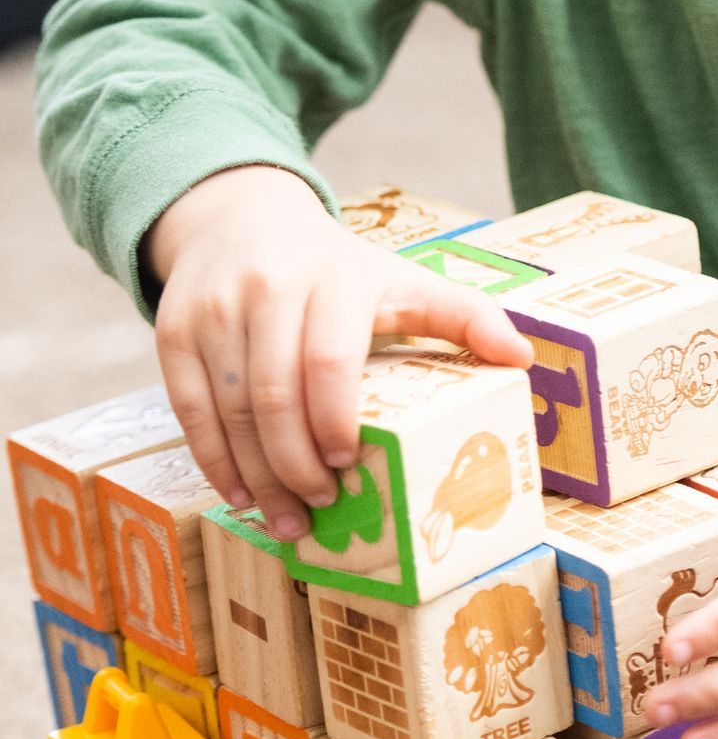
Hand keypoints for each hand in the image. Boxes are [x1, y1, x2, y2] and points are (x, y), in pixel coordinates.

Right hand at [145, 166, 532, 539]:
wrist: (244, 219)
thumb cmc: (339, 270)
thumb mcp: (403, 279)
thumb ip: (463, 316)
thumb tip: (523, 359)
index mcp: (334, 277)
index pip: (329, 359)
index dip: (335, 420)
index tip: (348, 465)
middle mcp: (269, 288)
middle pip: (274, 397)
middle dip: (296, 466)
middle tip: (319, 509)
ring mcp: (215, 309)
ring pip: (230, 410)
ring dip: (255, 477)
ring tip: (285, 519)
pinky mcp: (173, 330)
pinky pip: (188, 409)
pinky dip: (213, 460)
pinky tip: (239, 493)